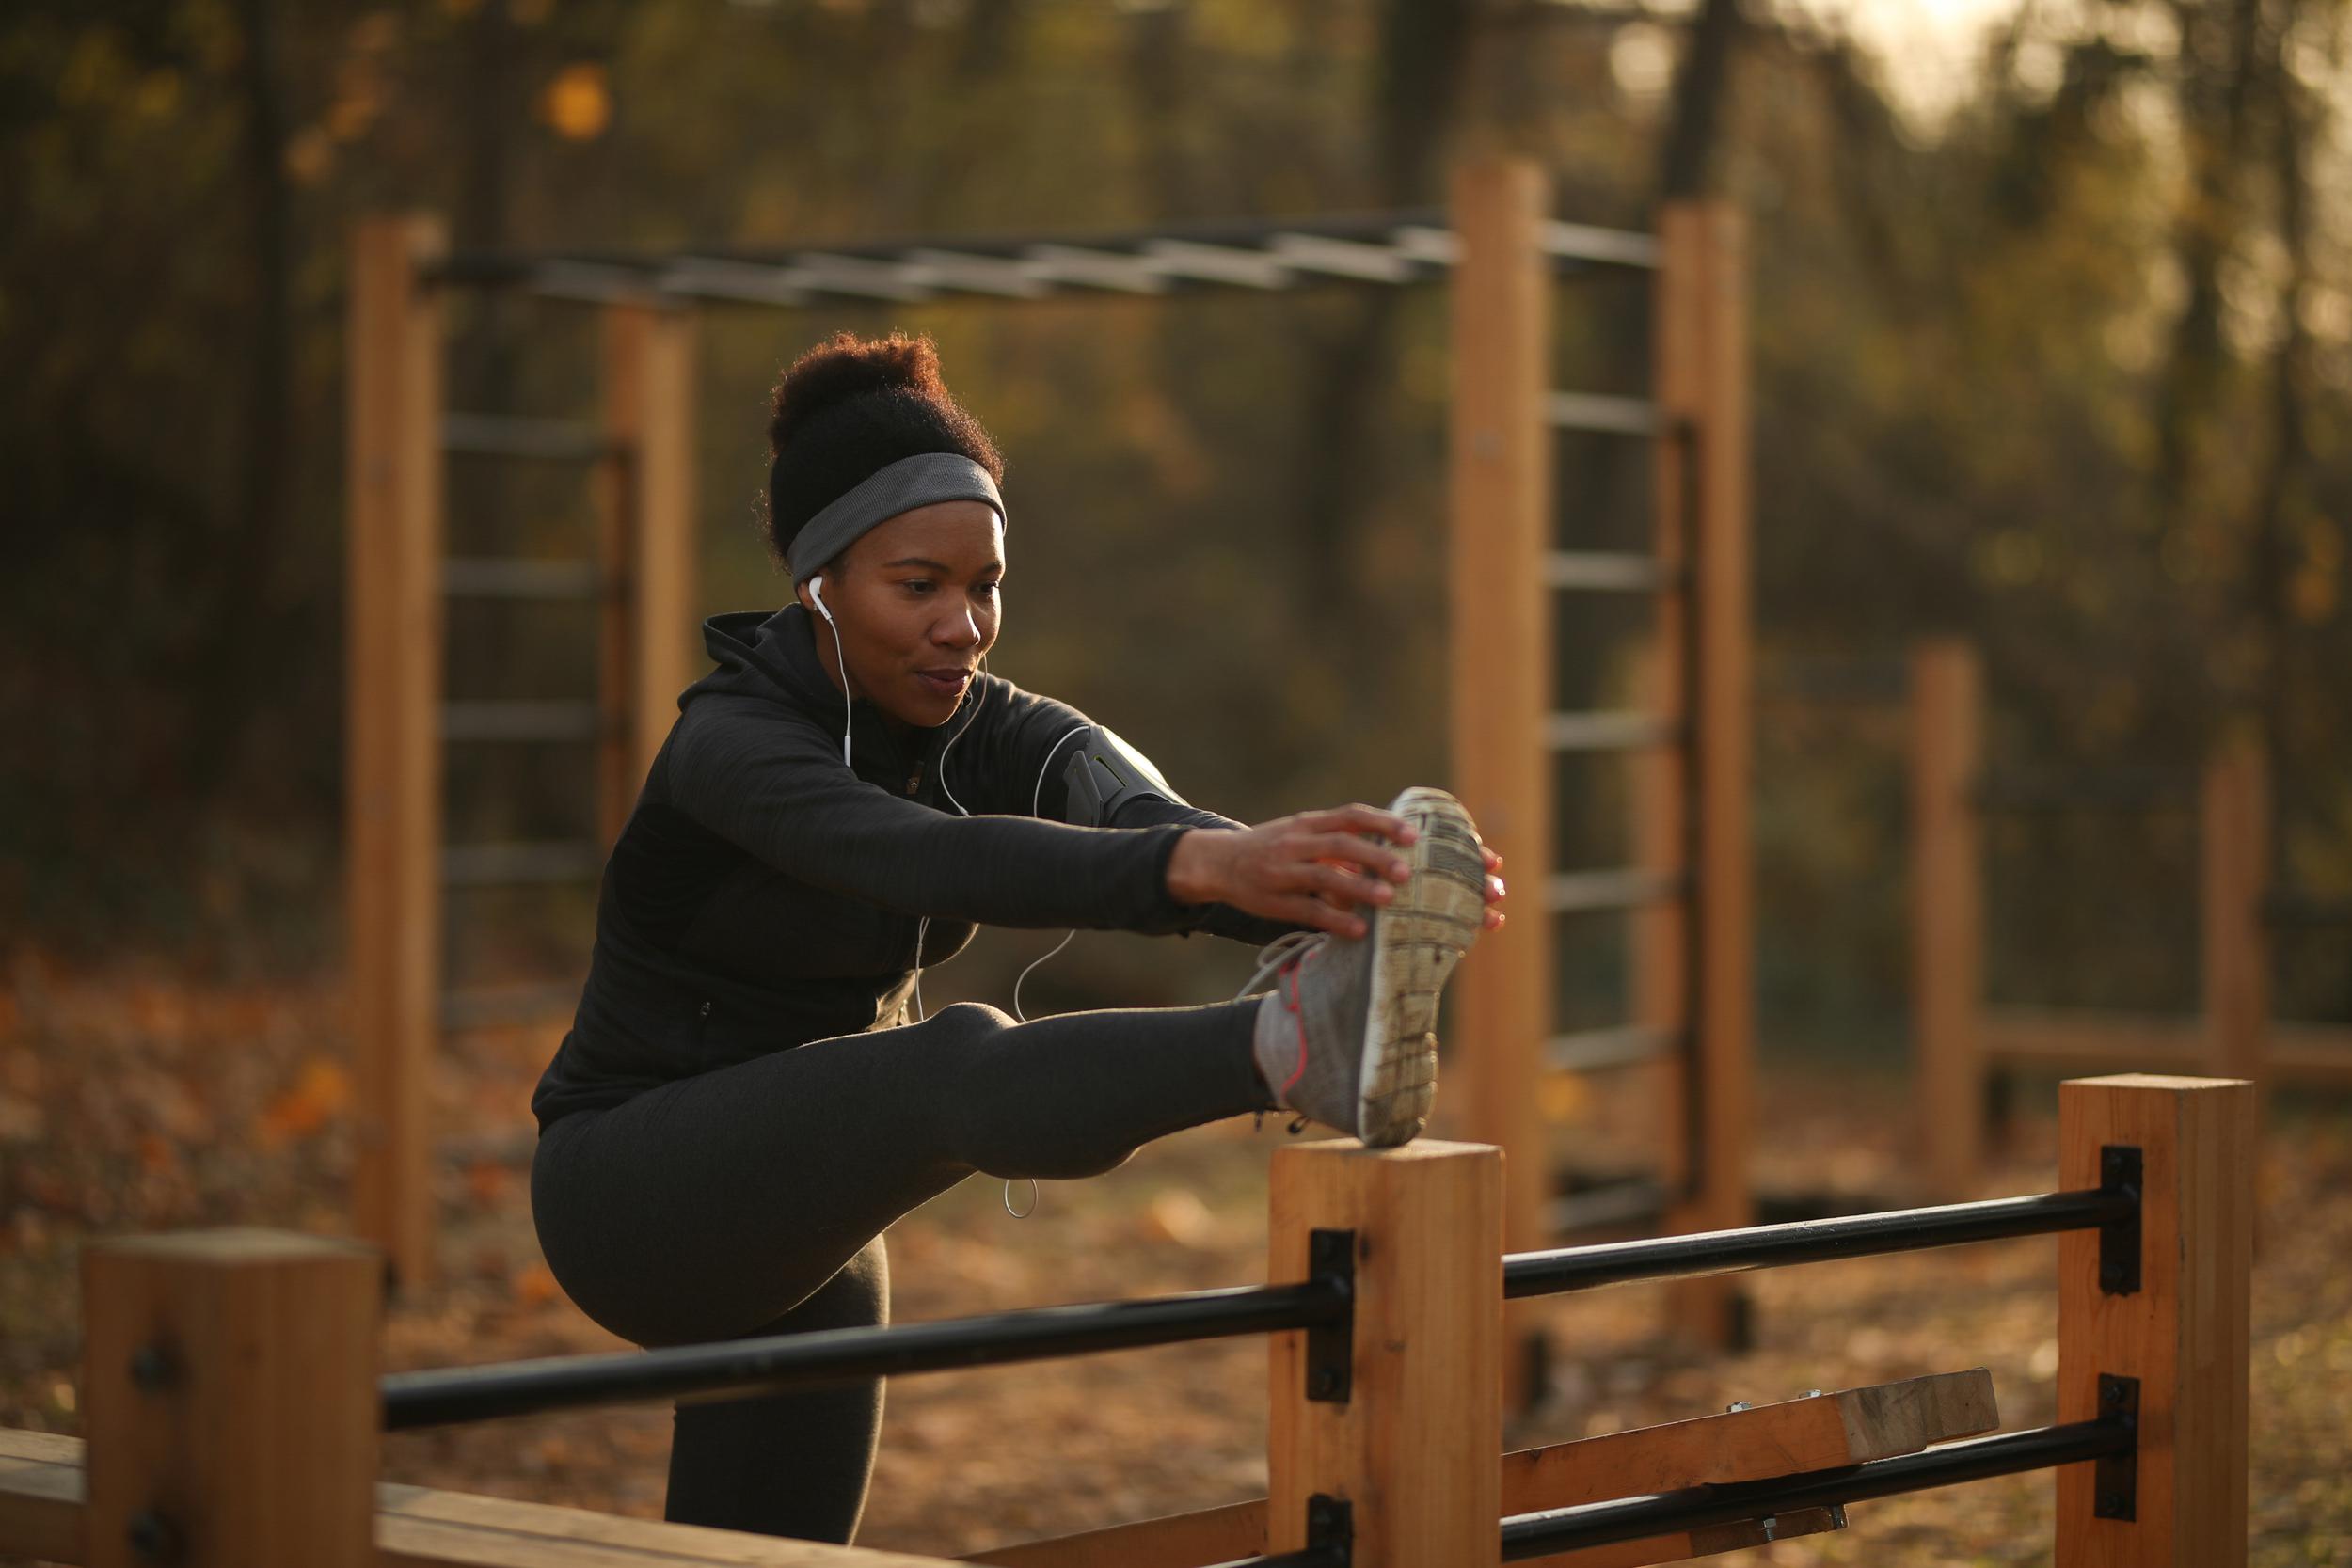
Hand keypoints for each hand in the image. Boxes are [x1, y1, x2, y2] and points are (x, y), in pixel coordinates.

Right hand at [1167, 805, 1508, 939]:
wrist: (1218, 863)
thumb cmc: (1271, 849)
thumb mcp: (1300, 835)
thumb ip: (1337, 843)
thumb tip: (1382, 856)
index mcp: (1306, 823)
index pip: (1350, 816)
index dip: (1382, 823)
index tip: (1412, 834)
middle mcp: (1295, 843)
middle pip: (1341, 844)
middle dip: (1376, 856)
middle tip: (1407, 871)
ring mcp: (1283, 872)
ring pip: (1325, 877)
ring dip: (1359, 887)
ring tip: (1388, 899)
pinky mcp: (1274, 901)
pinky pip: (1308, 911)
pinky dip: (1335, 920)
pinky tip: (1358, 930)